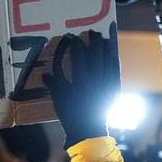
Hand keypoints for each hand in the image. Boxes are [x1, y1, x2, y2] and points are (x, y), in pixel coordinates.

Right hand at [43, 27, 120, 147]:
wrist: (88, 130)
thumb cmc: (71, 114)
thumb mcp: (59, 99)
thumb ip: (54, 84)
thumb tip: (45, 74)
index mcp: (80, 80)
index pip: (79, 56)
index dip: (76, 44)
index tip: (72, 37)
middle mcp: (95, 79)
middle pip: (96, 55)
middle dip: (94, 41)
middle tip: (92, 32)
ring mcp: (106, 84)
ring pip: (108, 61)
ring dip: (106, 48)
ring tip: (104, 38)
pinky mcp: (113, 89)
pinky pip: (115, 71)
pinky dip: (114, 61)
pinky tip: (113, 54)